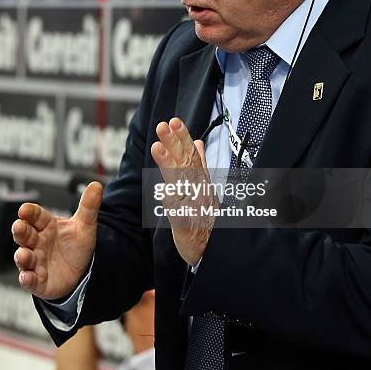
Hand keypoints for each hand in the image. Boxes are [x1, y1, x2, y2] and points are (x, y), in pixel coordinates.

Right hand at [12, 181, 102, 299]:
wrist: (81, 272)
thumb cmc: (76, 246)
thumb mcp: (85, 225)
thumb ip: (89, 206)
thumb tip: (96, 184)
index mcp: (46, 225)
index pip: (35, 215)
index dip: (29, 212)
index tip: (25, 209)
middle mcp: (37, 242)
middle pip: (24, 234)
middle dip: (20, 230)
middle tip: (19, 226)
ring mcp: (35, 261)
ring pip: (23, 257)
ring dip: (22, 256)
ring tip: (23, 254)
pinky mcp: (37, 280)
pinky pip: (29, 280)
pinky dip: (26, 279)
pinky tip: (27, 277)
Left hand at [151, 117, 217, 265]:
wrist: (212, 248)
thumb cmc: (206, 216)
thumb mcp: (204, 186)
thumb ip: (200, 163)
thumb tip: (198, 142)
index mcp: (199, 179)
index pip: (191, 154)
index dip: (183, 137)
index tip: (174, 121)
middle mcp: (197, 189)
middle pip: (186, 163)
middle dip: (176, 143)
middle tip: (165, 126)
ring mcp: (192, 206)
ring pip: (181, 183)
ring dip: (170, 166)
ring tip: (158, 147)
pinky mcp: (185, 225)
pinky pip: (178, 212)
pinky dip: (173, 201)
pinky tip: (164, 190)